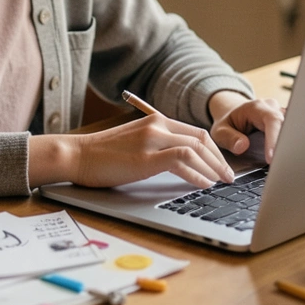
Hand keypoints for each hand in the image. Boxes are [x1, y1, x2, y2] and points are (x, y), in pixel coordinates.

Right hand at [30, 114, 234, 189]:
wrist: (75, 154)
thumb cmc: (102, 154)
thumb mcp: (135, 144)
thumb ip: (158, 146)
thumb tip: (183, 163)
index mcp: (156, 120)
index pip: (196, 132)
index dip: (215, 151)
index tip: (222, 166)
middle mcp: (157, 125)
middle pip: (202, 139)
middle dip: (220, 160)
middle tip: (229, 176)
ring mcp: (151, 139)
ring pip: (195, 149)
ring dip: (213, 168)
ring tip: (221, 182)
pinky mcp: (144, 157)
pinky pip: (181, 161)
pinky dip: (197, 173)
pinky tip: (204, 183)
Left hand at [208, 91, 285, 162]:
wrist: (234, 114)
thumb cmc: (228, 123)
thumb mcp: (220, 131)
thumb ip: (228, 138)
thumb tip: (242, 147)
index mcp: (256, 107)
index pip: (272, 120)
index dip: (274, 138)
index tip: (272, 157)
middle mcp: (272, 108)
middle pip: (287, 125)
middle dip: (285, 146)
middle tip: (281, 166)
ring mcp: (281, 115)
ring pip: (292, 130)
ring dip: (289, 147)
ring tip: (284, 166)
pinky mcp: (285, 124)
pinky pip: (291, 135)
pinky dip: (288, 148)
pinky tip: (285, 161)